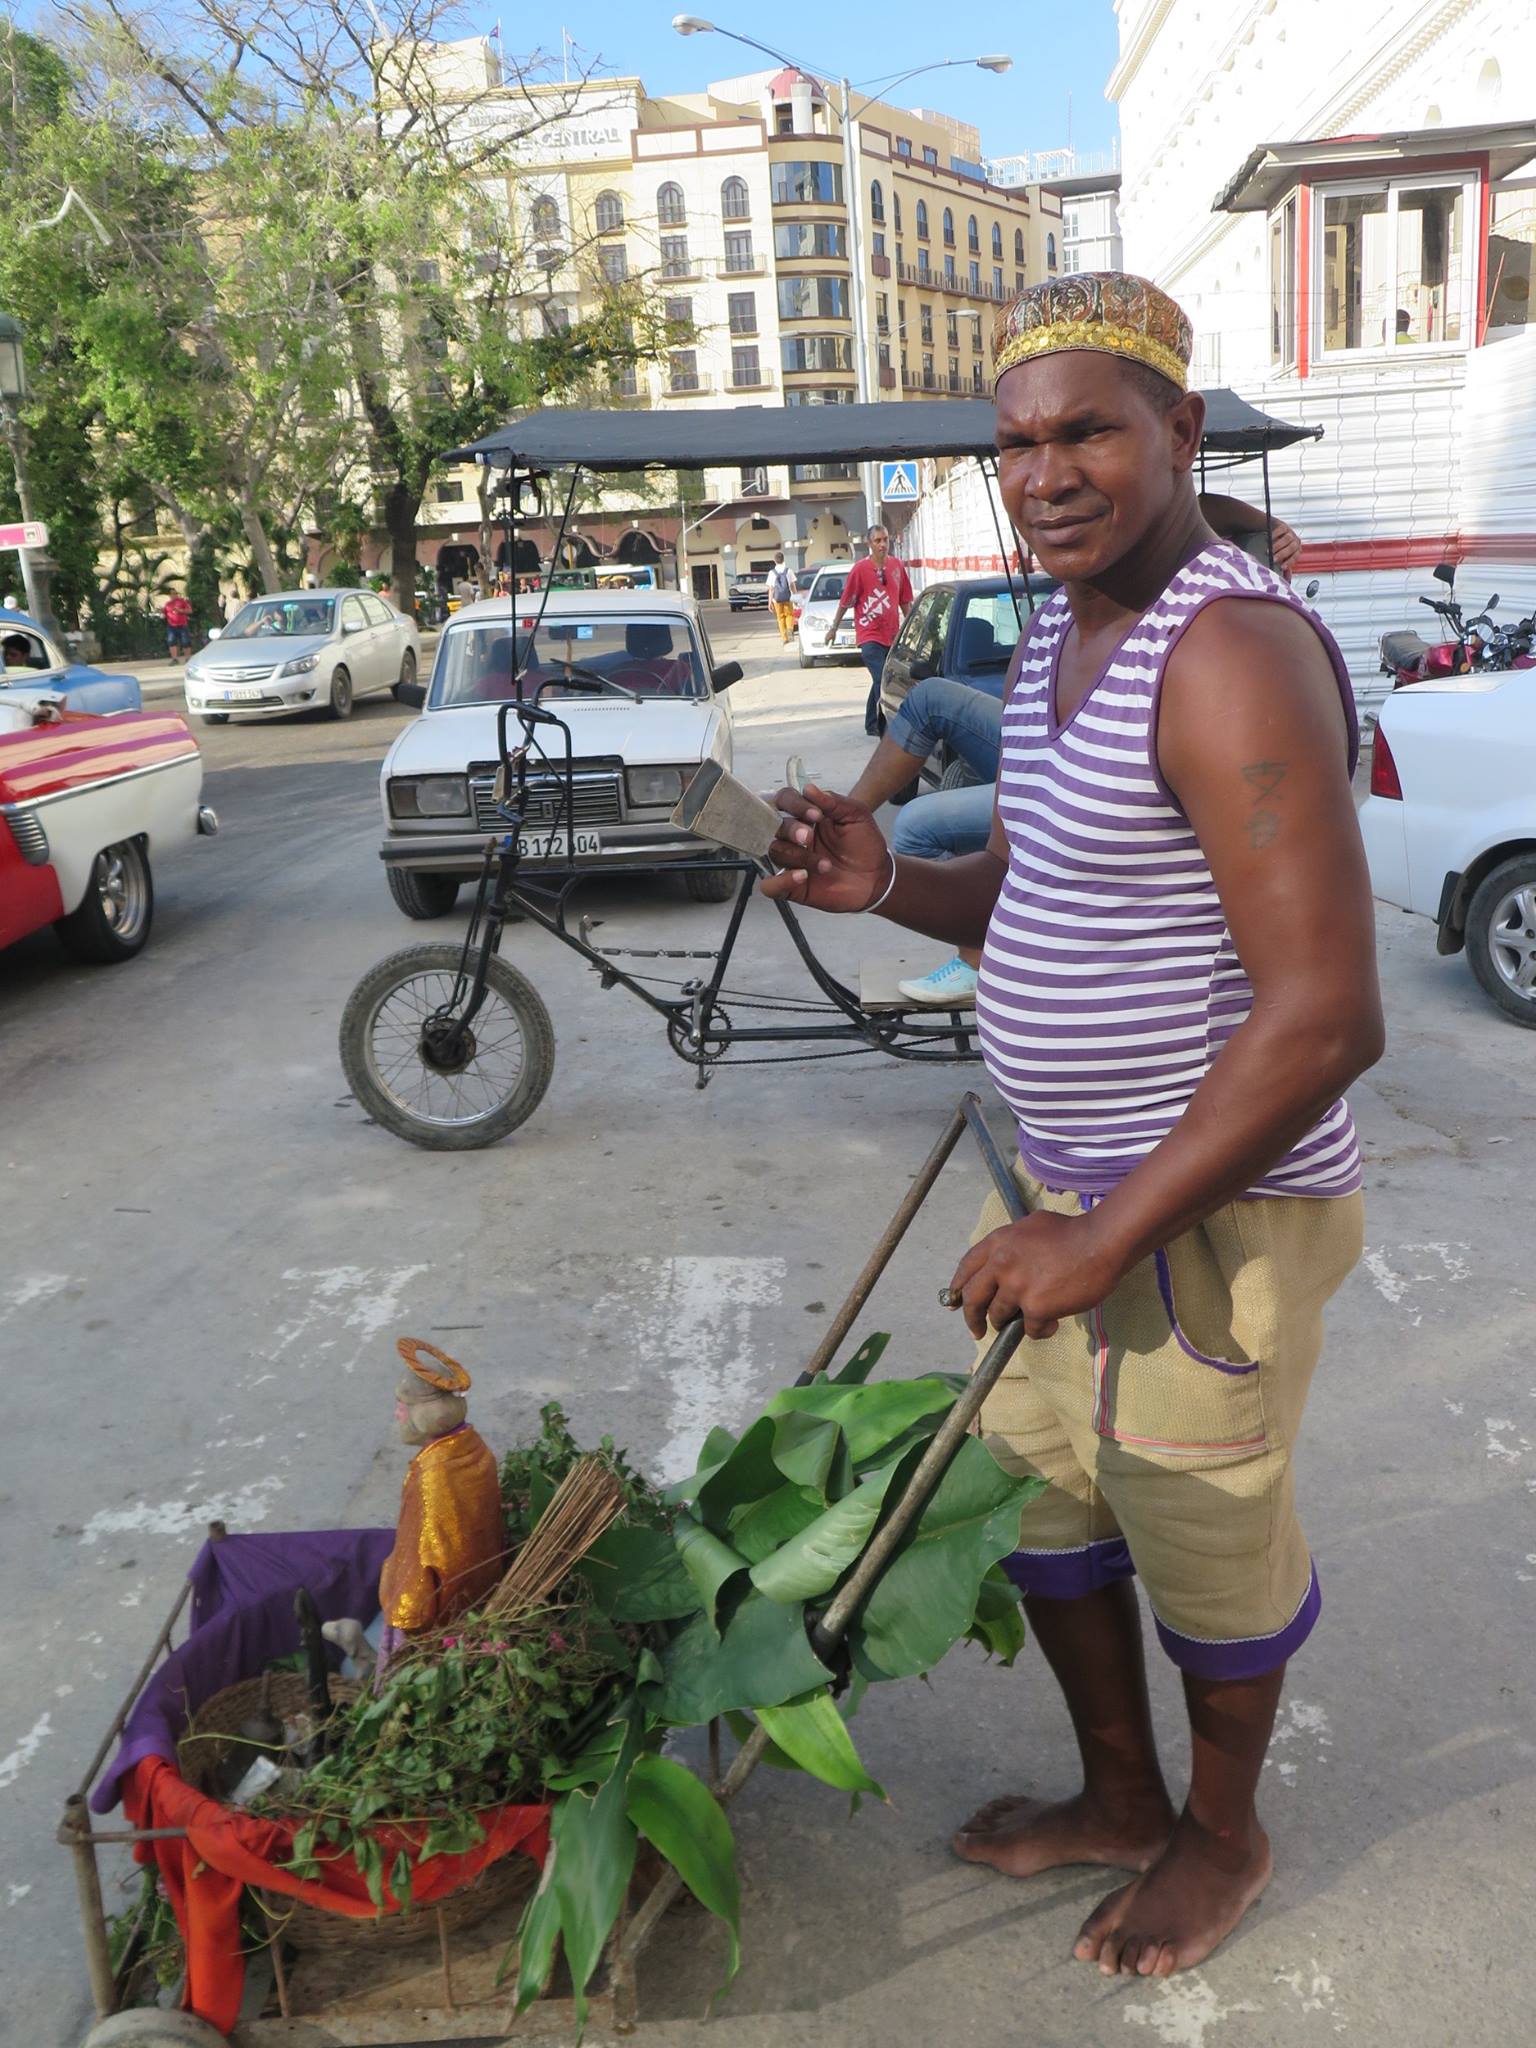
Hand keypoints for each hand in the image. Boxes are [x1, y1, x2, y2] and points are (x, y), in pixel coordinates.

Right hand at [760, 783, 891, 909]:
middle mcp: (794, 837)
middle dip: (792, 829)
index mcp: (807, 816)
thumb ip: (834, 801)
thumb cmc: (865, 845)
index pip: (784, 800)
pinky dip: (780, 881)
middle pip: (774, 825)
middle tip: (809, 837)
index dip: (794, 804)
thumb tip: (808, 789)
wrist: (877, 877)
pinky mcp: (792, 887)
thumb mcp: (856, 816)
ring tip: (825, 866)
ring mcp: (792, 861)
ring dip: (798, 856)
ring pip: (775, 851)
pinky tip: (802, 876)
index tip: (816, 814)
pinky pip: (770, 885)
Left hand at [945, 1209, 1122, 1341]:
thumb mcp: (1033, 1226)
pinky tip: (1053, 1323)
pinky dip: (1041, 1330)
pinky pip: (1030, 1329)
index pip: (967, 1267)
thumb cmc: (1074, 1231)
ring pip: (998, 1315)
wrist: (1100, 1243)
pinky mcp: (1035, 1307)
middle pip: (973, 1297)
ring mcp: (1016, 1287)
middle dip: (971, 1317)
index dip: (958, 1287)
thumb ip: (1014, 1244)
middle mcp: (1001, 1264)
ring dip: (1008, 1322)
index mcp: (998, 1242)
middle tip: (975, 1330)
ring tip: (1025, 1321)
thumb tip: (1006, 1260)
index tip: (954, 1301)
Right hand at [1269, 518, 1301, 572]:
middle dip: (1282, 554)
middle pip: (1292, 547)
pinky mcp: (1284, 526)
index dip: (1289, 562)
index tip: (1282, 567)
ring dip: (1278, 546)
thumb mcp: (1283, 557)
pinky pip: (1281, 529)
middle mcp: (1295, 541)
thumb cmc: (1280, 547)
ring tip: (1269, 551)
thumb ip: (1285, 567)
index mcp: (1297, 550)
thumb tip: (1287, 578)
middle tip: (1273, 559)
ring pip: (1287, 539)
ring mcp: (1290, 533)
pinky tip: (1270, 539)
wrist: (1276, 532)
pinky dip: (1276, 534)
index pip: (1295, 557)